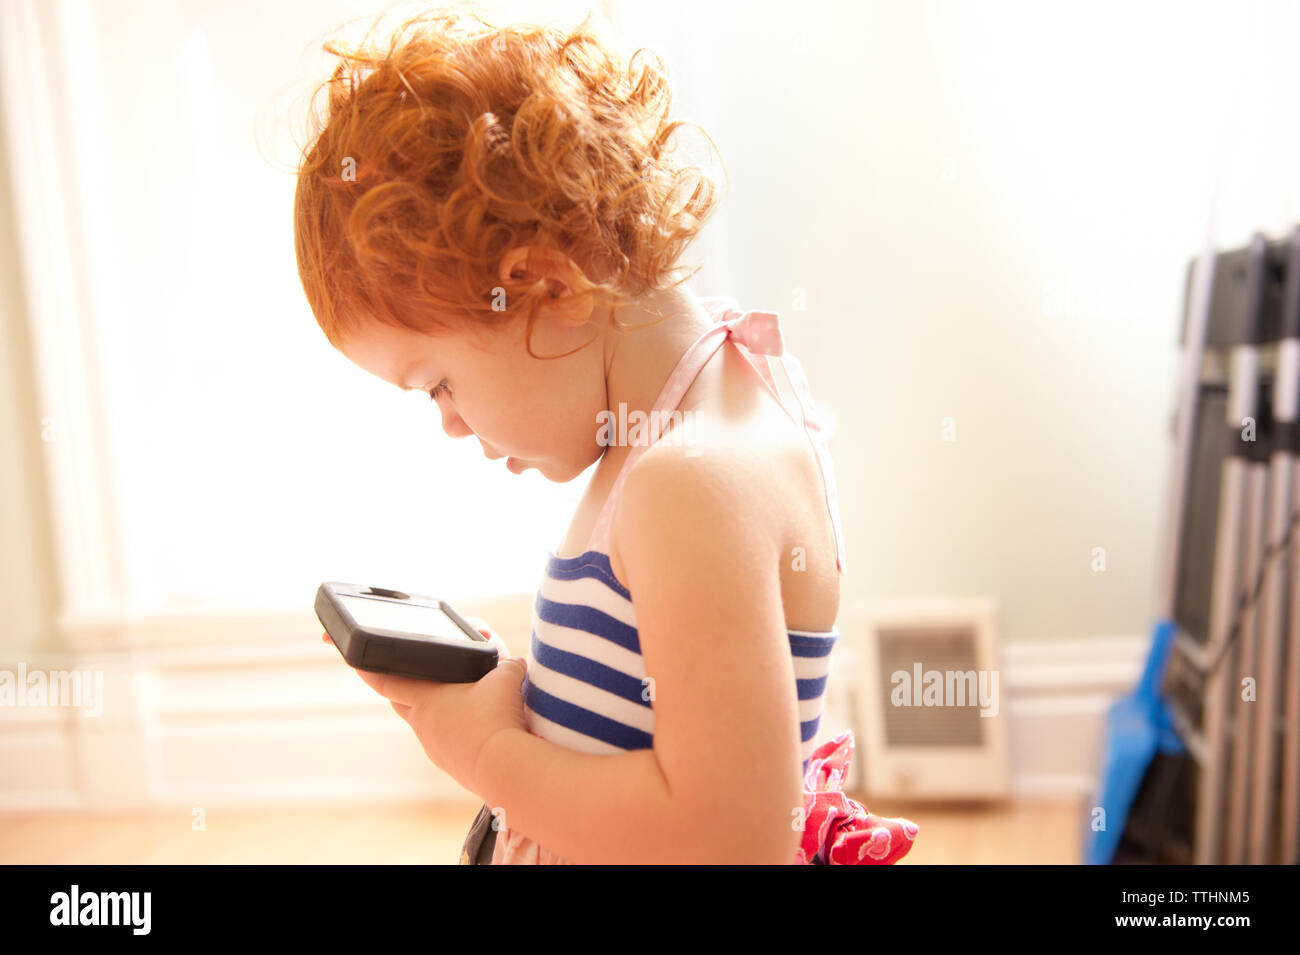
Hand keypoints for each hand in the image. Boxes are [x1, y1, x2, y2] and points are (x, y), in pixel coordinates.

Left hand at [321, 616, 526, 793]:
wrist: (504, 768)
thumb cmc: (497, 718)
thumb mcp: (507, 678)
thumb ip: (507, 664)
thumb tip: (514, 663)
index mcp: (426, 698)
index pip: (384, 680)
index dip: (366, 668)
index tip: (354, 661)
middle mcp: (423, 724)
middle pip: (400, 703)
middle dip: (401, 688)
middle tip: (407, 677)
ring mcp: (434, 748)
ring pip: (424, 725)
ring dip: (433, 713)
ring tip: (455, 703)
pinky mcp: (450, 764)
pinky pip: (444, 743)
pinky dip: (452, 733)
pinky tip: (471, 731)